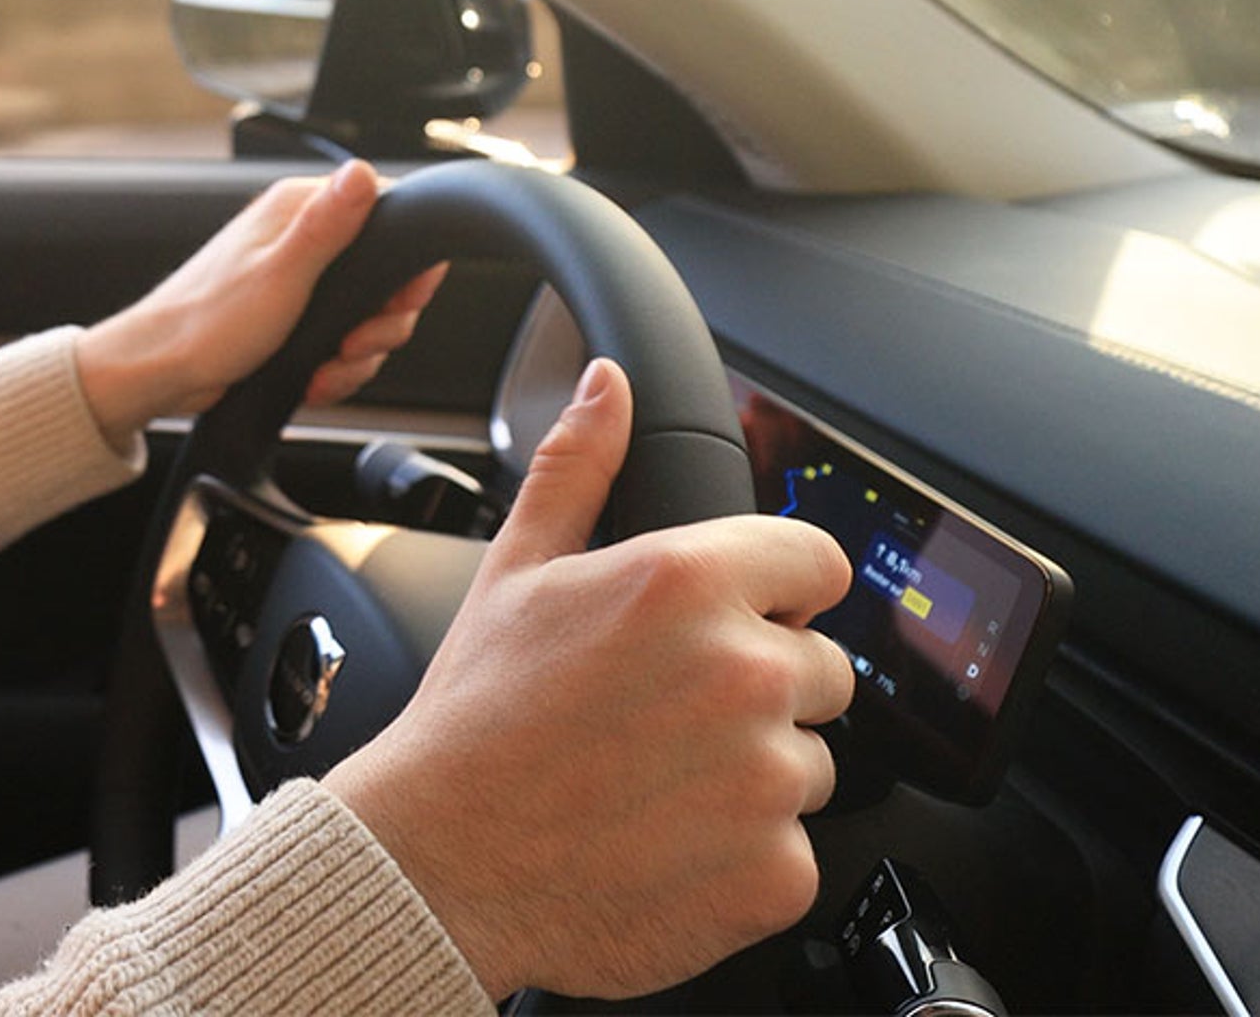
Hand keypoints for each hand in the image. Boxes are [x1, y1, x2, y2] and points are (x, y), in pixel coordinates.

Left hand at [72, 161, 448, 437]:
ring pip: (366, 316)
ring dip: (357, 355)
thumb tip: (361, 172)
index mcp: (299, 210)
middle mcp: (301, 238)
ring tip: (328, 369)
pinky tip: (314, 378)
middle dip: (381, 323)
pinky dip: (335, 368)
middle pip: (384, 275)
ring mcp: (299, 280)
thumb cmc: (205, 322)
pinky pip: (340, 342)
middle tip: (354, 346)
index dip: (404, 263)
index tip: (397, 300)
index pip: (386, 213)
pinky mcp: (294, 317)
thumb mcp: (280, 274)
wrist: (160, 372)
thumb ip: (326, 226)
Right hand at [324, 358, 856, 997]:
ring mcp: (766, 778)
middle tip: (664, 720)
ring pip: (810, 764)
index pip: (817, 562)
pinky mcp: (774, 871)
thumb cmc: (471, 722)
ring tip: (654, 786)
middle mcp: (742, 672)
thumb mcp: (515, 572)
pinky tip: (665, 844)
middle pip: (822, 668)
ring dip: (754, 777)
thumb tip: (607, 387)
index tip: (739, 623)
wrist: (437, 868)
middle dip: (759, 689)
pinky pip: (795, 853)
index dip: (776, 592)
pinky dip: (745, 859)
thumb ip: (579, 467)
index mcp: (686, 582)